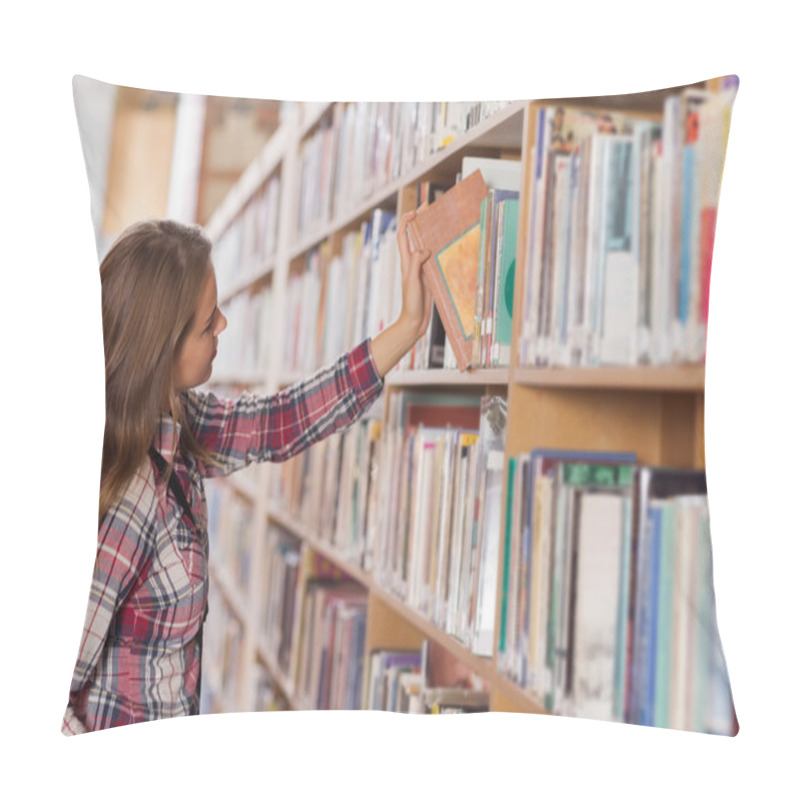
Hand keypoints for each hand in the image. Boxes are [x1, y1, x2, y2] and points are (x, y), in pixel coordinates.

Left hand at [397, 207, 432, 341]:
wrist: (414, 321)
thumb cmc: (410, 303)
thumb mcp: (412, 280)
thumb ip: (416, 263)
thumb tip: (424, 249)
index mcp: (406, 262)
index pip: (402, 236)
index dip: (406, 222)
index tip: (415, 212)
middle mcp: (413, 263)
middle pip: (414, 237)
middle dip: (420, 222)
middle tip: (429, 208)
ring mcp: (421, 269)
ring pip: (425, 246)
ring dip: (431, 234)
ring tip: (440, 222)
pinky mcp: (429, 277)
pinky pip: (434, 259)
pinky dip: (439, 250)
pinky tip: (448, 246)